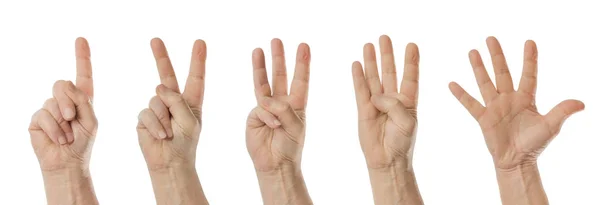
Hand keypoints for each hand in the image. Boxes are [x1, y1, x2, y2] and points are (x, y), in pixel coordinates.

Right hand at [29, 37, 95, 172]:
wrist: (68, 162)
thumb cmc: (82, 143)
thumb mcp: (90, 121)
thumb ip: (82, 101)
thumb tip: (65, 86)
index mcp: (81, 99)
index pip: (82, 75)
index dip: (82, 57)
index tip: (81, 39)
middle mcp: (64, 100)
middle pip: (62, 83)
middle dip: (68, 101)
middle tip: (72, 118)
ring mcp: (49, 108)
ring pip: (52, 102)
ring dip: (63, 122)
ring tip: (68, 135)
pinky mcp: (37, 119)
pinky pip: (43, 115)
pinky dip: (54, 129)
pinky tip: (59, 139)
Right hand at [137, 38, 205, 170]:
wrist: (170, 162)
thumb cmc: (185, 143)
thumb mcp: (190, 121)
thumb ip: (177, 101)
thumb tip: (158, 86)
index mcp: (190, 101)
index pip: (195, 78)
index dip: (197, 60)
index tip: (200, 42)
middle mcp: (173, 101)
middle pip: (167, 75)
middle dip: (161, 57)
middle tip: (155, 39)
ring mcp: (157, 108)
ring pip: (157, 100)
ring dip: (165, 118)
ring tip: (170, 132)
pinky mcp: (145, 117)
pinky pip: (148, 113)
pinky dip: (156, 124)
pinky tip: (161, 135)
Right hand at [246, 39, 310, 171]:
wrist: (275, 163)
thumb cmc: (290, 146)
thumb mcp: (295, 125)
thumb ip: (284, 109)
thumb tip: (267, 100)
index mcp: (296, 104)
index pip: (300, 80)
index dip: (302, 63)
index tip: (304, 46)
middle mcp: (281, 103)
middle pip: (280, 76)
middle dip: (278, 58)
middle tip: (277, 40)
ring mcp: (266, 108)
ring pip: (263, 83)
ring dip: (260, 66)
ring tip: (257, 50)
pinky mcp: (254, 116)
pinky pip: (261, 108)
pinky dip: (268, 116)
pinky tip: (272, 126)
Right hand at [352, 35, 419, 168]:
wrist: (387, 160)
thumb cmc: (402, 143)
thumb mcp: (407, 121)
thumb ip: (394, 104)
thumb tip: (376, 96)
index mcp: (409, 101)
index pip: (410, 76)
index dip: (411, 61)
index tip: (412, 45)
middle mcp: (393, 99)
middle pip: (390, 71)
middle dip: (387, 55)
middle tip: (384, 38)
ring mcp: (377, 103)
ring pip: (374, 77)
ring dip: (371, 61)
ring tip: (369, 44)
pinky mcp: (363, 109)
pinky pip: (360, 89)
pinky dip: (358, 76)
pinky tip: (356, 64)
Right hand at [449, 37, 584, 169]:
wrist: (517, 161)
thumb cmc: (534, 145)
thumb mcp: (550, 126)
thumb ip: (561, 112)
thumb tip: (581, 103)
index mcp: (526, 99)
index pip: (528, 74)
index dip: (529, 59)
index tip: (529, 42)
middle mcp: (509, 99)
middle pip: (502, 72)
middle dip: (497, 55)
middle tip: (491, 38)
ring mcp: (495, 107)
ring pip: (485, 83)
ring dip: (478, 68)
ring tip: (472, 51)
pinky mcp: (484, 118)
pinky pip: (471, 104)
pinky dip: (461, 95)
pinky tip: (452, 84)